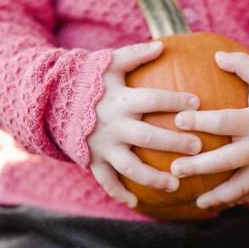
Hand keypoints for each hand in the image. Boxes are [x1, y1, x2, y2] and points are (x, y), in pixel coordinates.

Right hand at [88, 41, 201, 207]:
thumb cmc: (88, 79)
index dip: (175, 101)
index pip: (153, 99)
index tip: (197, 103)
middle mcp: (113, 124)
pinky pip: (106, 180)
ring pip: (130, 166)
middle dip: (174, 142)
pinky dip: (119, 192)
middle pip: (148, 136)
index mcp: (120, 99)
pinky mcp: (92, 159)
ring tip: (175, 184)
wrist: (50, 100)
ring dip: (153, 178)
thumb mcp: (109, 63)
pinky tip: (136, 202)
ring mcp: (102, 145)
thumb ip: (135, 54)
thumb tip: (162, 45)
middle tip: (198, 147)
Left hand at [170, 51, 248, 209]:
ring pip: (240, 186)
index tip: (177, 120)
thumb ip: (241, 65)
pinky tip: (218, 205)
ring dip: (217, 196)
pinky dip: (236, 200)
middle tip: (175, 169)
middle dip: (199, 166)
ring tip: (196, 203)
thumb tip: (215, 55)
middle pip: (226, 160)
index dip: (199, 121)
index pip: (223, 121)